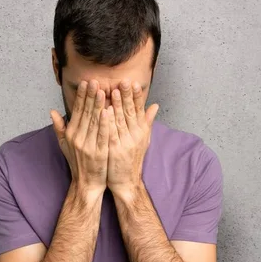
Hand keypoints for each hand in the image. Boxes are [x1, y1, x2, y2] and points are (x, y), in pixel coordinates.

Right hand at [50, 80, 108, 195]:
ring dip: (98, 105)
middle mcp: (78, 138)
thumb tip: (52, 112)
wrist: (86, 184)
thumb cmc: (77, 163)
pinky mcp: (99, 153)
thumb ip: (59, 127)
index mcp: (71, 134)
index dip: (81, 96)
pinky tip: (108, 111)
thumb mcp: (65, 145)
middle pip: (85, 113)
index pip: (76, 111)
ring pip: (94, 121)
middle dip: (90, 96)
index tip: (85, 82)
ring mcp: (88, 146)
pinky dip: (105, 123)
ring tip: (102, 90)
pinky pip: (103, 135)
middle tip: (95, 80)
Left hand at [106, 79, 158, 197]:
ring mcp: (125, 142)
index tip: (135, 83)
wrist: (126, 181)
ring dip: (117, 105)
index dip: (137, 96)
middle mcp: (135, 135)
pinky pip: (111, 133)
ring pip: (121, 120)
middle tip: (124, 81)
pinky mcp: (115, 150)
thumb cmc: (132, 159)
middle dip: (127, 95)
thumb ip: (147, 121)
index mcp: (141, 131)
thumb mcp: (143, 139)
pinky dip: (109, 122)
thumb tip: (155, 105)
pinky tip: (105, 111)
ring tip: (113, 91)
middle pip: (131, 112)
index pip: (139, 110)